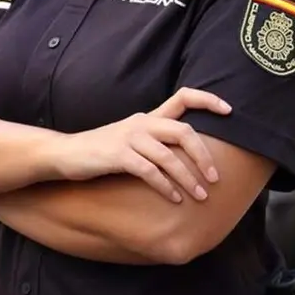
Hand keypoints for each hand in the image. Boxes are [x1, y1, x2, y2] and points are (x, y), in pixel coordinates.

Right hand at [59, 88, 232, 202]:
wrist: (64, 154)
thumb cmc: (100, 150)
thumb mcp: (129, 137)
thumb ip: (153, 139)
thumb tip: (183, 155)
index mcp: (147, 117)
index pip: (183, 96)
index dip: (208, 100)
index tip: (229, 110)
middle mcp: (141, 123)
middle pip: (184, 131)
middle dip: (204, 156)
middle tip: (215, 178)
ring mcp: (129, 138)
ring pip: (169, 157)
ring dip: (188, 178)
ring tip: (200, 196)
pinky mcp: (118, 156)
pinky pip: (149, 171)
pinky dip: (165, 186)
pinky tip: (174, 198)